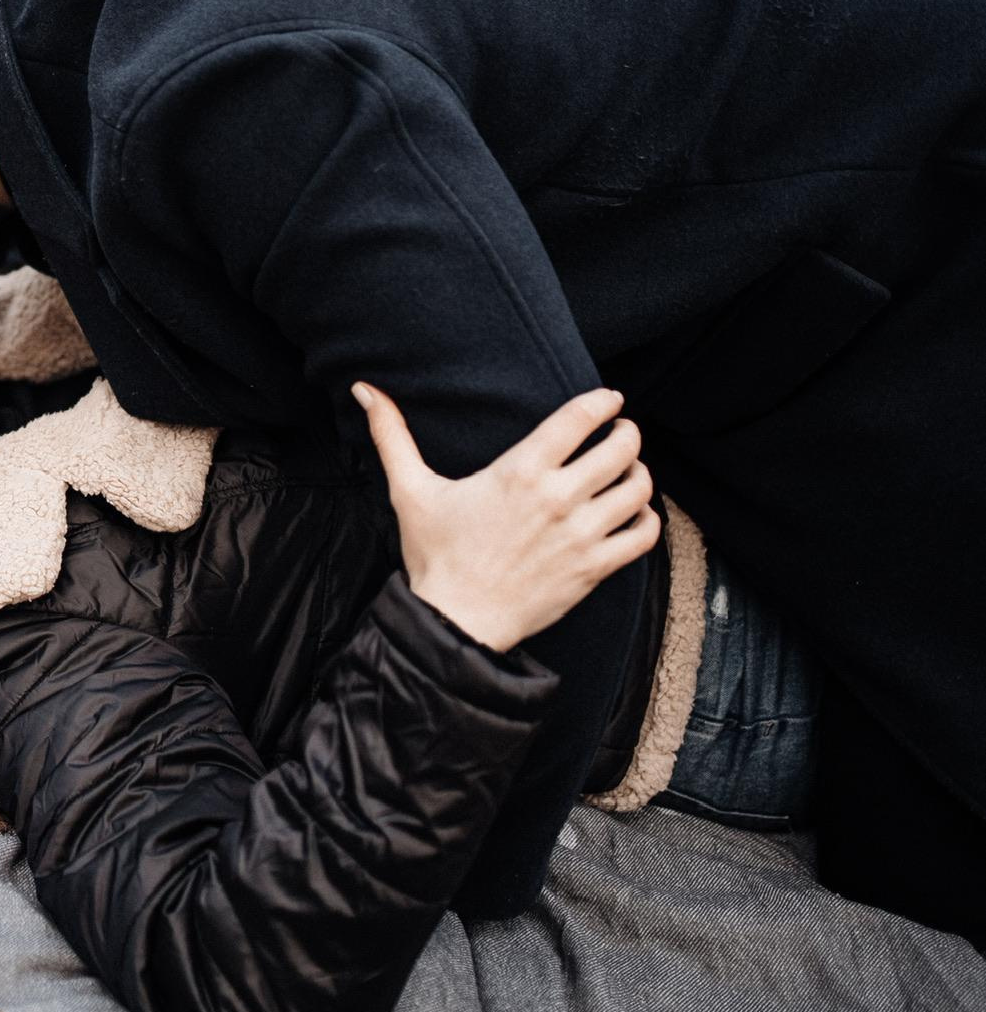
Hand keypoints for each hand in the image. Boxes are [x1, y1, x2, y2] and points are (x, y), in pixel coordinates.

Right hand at [353, 383, 659, 652]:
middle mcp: (557, 499)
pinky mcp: (595, 568)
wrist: (456, 621)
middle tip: (621, 433)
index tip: (608, 398)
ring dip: (639, 473)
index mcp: (519, 472)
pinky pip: (643, 534)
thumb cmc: (434, 555)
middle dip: (627, 433)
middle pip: (621, 447)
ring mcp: (581, 535)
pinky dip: (647, 518)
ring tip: (628, 471)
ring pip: (638, 488)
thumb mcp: (409, 490)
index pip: (579, 418)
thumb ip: (391, 435)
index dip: (603, 401)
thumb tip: (364, 389)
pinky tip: (633, 513)